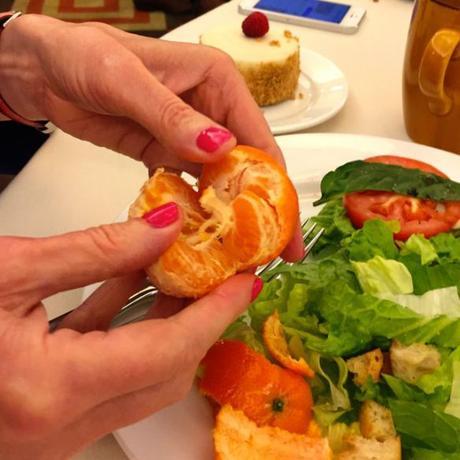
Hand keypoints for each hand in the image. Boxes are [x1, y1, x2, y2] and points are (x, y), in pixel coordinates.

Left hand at [0, 14, 302, 260]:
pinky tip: (199, 237)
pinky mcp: (165, 153)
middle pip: (246, 168)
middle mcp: (210, 110)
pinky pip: (187, 186)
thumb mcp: (125, 80)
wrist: (43, 69)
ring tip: (240, 255)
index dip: (276, 185)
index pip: (258, 139)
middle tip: (268, 254)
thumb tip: (220, 149)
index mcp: (216, 82)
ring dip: (228, 217)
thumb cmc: (81, 55)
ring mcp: (188, 135)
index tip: (285, 226)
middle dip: (259, 210)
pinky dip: (193, 211)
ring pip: (218, 182)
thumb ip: (171, 115)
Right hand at [0, 207, 258, 458]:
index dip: (215, 313)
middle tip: (220, 278)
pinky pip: (105, 369)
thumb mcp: (10, 269)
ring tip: (185, 275)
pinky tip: (133, 286)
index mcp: (49, 392)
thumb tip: (161, 228)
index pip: (168, 350)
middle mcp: (56, 424)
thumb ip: (95, 249)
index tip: (243, 283)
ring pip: (139, 374)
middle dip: (199, 321)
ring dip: (165, 323)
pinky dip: (126, 327)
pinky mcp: (44, 412)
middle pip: (164, 371)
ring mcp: (51, 427)